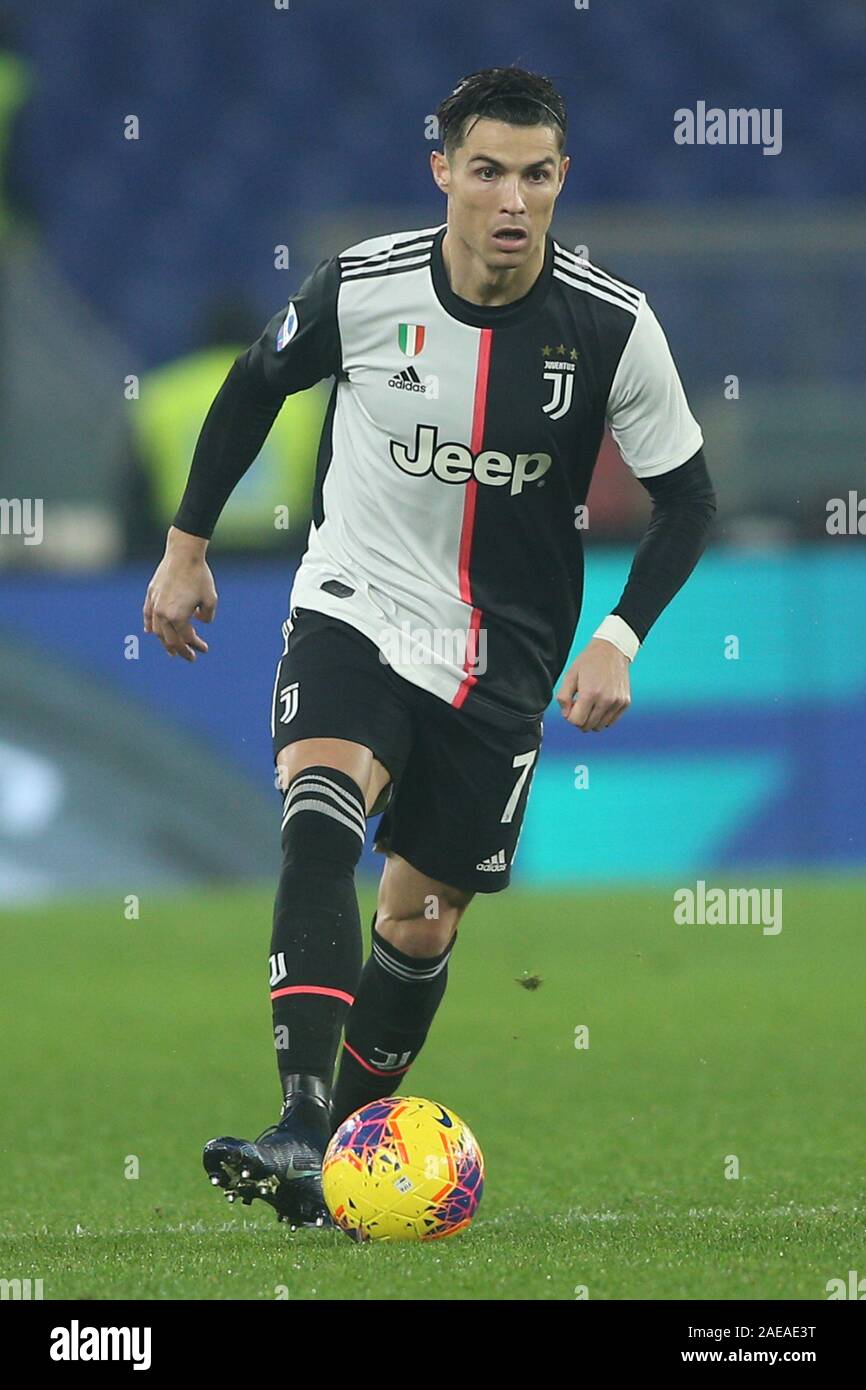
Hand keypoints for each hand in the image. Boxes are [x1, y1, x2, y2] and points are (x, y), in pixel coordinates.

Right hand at [143, 527, 217, 660]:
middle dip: (181, 650)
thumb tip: (198, 622)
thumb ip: (207, 616)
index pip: (186, 638)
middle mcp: (163, 614)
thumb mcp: (211, 599)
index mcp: (178, 617)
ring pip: (157, 630)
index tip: (204, 649)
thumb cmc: (200, 576)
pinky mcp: (151, 595)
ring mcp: (154, 604)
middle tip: (189, 657)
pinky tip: (150, 632)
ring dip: (165, 642)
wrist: (183, 553)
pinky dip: (149, 625)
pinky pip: (147, 615)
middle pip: (170, 640)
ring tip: (171, 650)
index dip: (195, 645)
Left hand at [555, 638, 630, 731]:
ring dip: (592, 720)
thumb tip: (567, 716)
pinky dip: (603, 717)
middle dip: (580, 719)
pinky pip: (611, 721)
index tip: (572, 706)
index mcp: (590, 693)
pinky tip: (600, 704)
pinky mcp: (625, 703)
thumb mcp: (570, 676)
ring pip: (600, 726)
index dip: (570, 716)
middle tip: (580, 704)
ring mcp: (617, 702)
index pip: (576, 721)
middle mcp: (606, 700)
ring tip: (590, 703)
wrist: (612, 650)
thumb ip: (563, 698)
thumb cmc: (589, 662)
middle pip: (587, 726)